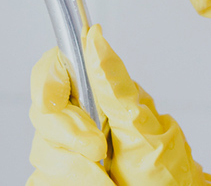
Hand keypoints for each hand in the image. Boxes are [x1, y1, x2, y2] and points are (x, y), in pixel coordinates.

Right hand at [28, 24, 210, 184]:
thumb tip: (96, 39)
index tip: (52, 102)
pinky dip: (65, 181)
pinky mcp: (64, 174)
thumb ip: (114, 86)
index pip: (55, 70)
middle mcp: (82, 117)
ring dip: (71, 168)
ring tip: (104, 178)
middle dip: (68, 135)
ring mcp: (70, 148)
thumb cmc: (167, 172)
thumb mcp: (142, 127)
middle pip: (44, 112)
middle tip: (98, 151)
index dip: (48, 81)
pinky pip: (44, 175)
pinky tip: (93, 182)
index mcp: (100, 94)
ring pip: (42, 148)